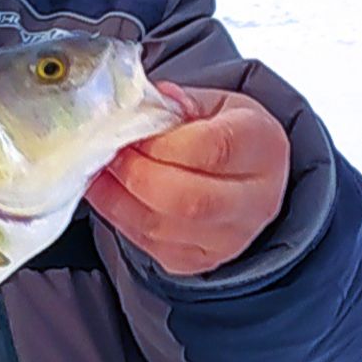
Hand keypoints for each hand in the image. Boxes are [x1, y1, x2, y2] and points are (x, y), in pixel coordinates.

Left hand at [86, 82, 289, 275]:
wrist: (247, 177)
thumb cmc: (228, 133)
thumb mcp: (215, 103)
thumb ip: (181, 103)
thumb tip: (148, 102)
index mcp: (263, 147)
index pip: (211, 148)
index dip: (160, 142)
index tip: (129, 130)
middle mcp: (256, 200)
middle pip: (188, 199)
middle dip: (136, 173)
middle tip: (109, 151)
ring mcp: (230, 237)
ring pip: (163, 227)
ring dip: (117, 196)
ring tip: (98, 169)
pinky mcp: (200, 259)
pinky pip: (149, 244)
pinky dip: (118, 215)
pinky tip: (105, 191)